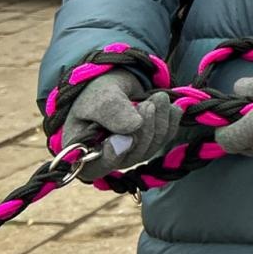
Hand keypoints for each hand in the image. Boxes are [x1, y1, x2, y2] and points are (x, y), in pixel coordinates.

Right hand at [59, 71, 182, 181]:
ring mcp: (131, 155)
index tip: (125, 137)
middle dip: (144, 125)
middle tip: (145, 102)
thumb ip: (111, 111)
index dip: (111, 157)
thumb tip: (134, 127)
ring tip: (156, 97)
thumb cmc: (99, 93)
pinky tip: (165, 104)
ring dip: (160, 117)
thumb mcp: (99, 96)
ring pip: (153, 145)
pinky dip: (170, 117)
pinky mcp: (151, 145)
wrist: (117, 85)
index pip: (95, 168)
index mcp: (82, 151)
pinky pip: (168, 136)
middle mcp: (108, 159)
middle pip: (133, 154)